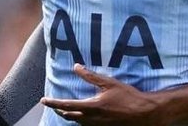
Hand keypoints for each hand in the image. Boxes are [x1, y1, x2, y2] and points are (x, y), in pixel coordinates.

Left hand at [40, 64, 168, 125]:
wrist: (143, 113)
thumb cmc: (128, 97)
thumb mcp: (109, 83)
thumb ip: (91, 76)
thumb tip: (76, 67)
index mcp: (91, 107)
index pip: (66, 105)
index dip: (53, 103)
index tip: (43, 100)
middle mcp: (91, 119)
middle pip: (69, 116)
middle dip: (59, 110)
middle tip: (54, 105)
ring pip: (77, 122)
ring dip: (69, 115)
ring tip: (66, 109)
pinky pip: (87, 125)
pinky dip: (80, 120)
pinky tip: (83, 115)